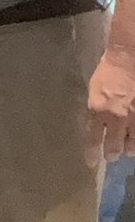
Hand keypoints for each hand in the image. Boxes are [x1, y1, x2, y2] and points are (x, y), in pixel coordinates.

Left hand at [86, 46, 134, 164]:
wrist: (129, 58)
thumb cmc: (109, 71)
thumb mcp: (94, 91)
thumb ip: (95, 110)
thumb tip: (95, 125)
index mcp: (98, 109)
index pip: (92, 138)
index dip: (92, 153)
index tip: (91, 162)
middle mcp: (117, 117)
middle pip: (114, 146)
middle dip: (112, 154)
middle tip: (111, 157)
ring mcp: (134, 117)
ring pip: (132, 145)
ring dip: (128, 149)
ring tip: (127, 150)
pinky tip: (134, 139)